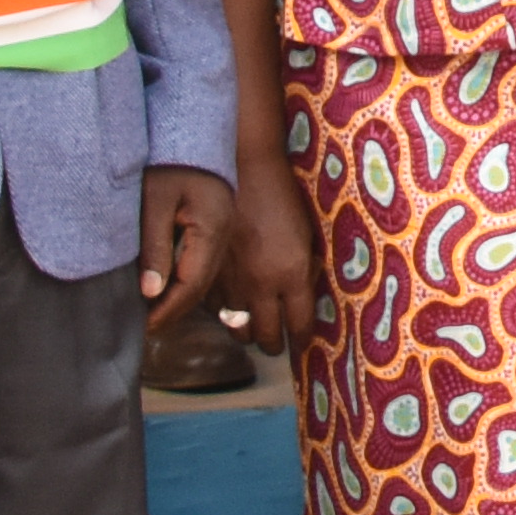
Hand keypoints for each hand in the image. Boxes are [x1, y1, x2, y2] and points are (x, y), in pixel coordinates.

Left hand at [136, 164, 232, 322]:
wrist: (196, 122)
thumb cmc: (170, 158)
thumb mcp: (155, 200)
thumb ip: (155, 246)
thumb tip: (151, 292)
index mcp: (211, 231)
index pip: (190, 286)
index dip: (167, 311)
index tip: (144, 328)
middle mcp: (223, 235)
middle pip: (202, 286)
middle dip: (174, 309)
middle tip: (146, 325)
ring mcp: (224, 229)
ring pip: (205, 276)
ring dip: (181, 296)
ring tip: (154, 310)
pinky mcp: (218, 222)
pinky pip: (205, 262)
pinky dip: (186, 279)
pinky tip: (168, 281)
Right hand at [218, 161, 321, 353]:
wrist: (244, 171)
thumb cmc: (283, 197)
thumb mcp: (307, 234)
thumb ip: (305, 269)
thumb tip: (305, 296)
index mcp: (292, 274)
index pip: (300, 325)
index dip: (303, 339)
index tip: (303, 343)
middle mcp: (260, 285)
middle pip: (266, 337)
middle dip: (274, 344)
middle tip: (278, 342)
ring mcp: (231, 282)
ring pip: (238, 329)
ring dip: (247, 332)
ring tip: (255, 328)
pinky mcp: (208, 274)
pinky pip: (216, 310)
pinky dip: (224, 312)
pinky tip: (232, 305)